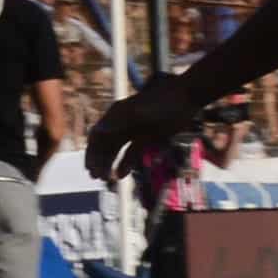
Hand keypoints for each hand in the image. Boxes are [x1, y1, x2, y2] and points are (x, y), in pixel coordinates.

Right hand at [86, 83, 204, 183]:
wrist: (187, 98)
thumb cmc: (162, 102)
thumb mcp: (139, 111)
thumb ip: (118, 122)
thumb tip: (97, 131)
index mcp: (116, 115)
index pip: (97, 135)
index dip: (91, 152)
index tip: (90, 168)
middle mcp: (121, 123)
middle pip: (104, 145)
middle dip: (99, 161)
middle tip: (98, 178)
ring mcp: (134, 131)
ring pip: (116, 151)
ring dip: (109, 164)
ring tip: (108, 179)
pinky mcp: (146, 138)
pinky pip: (131, 153)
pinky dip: (125, 164)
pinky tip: (121, 175)